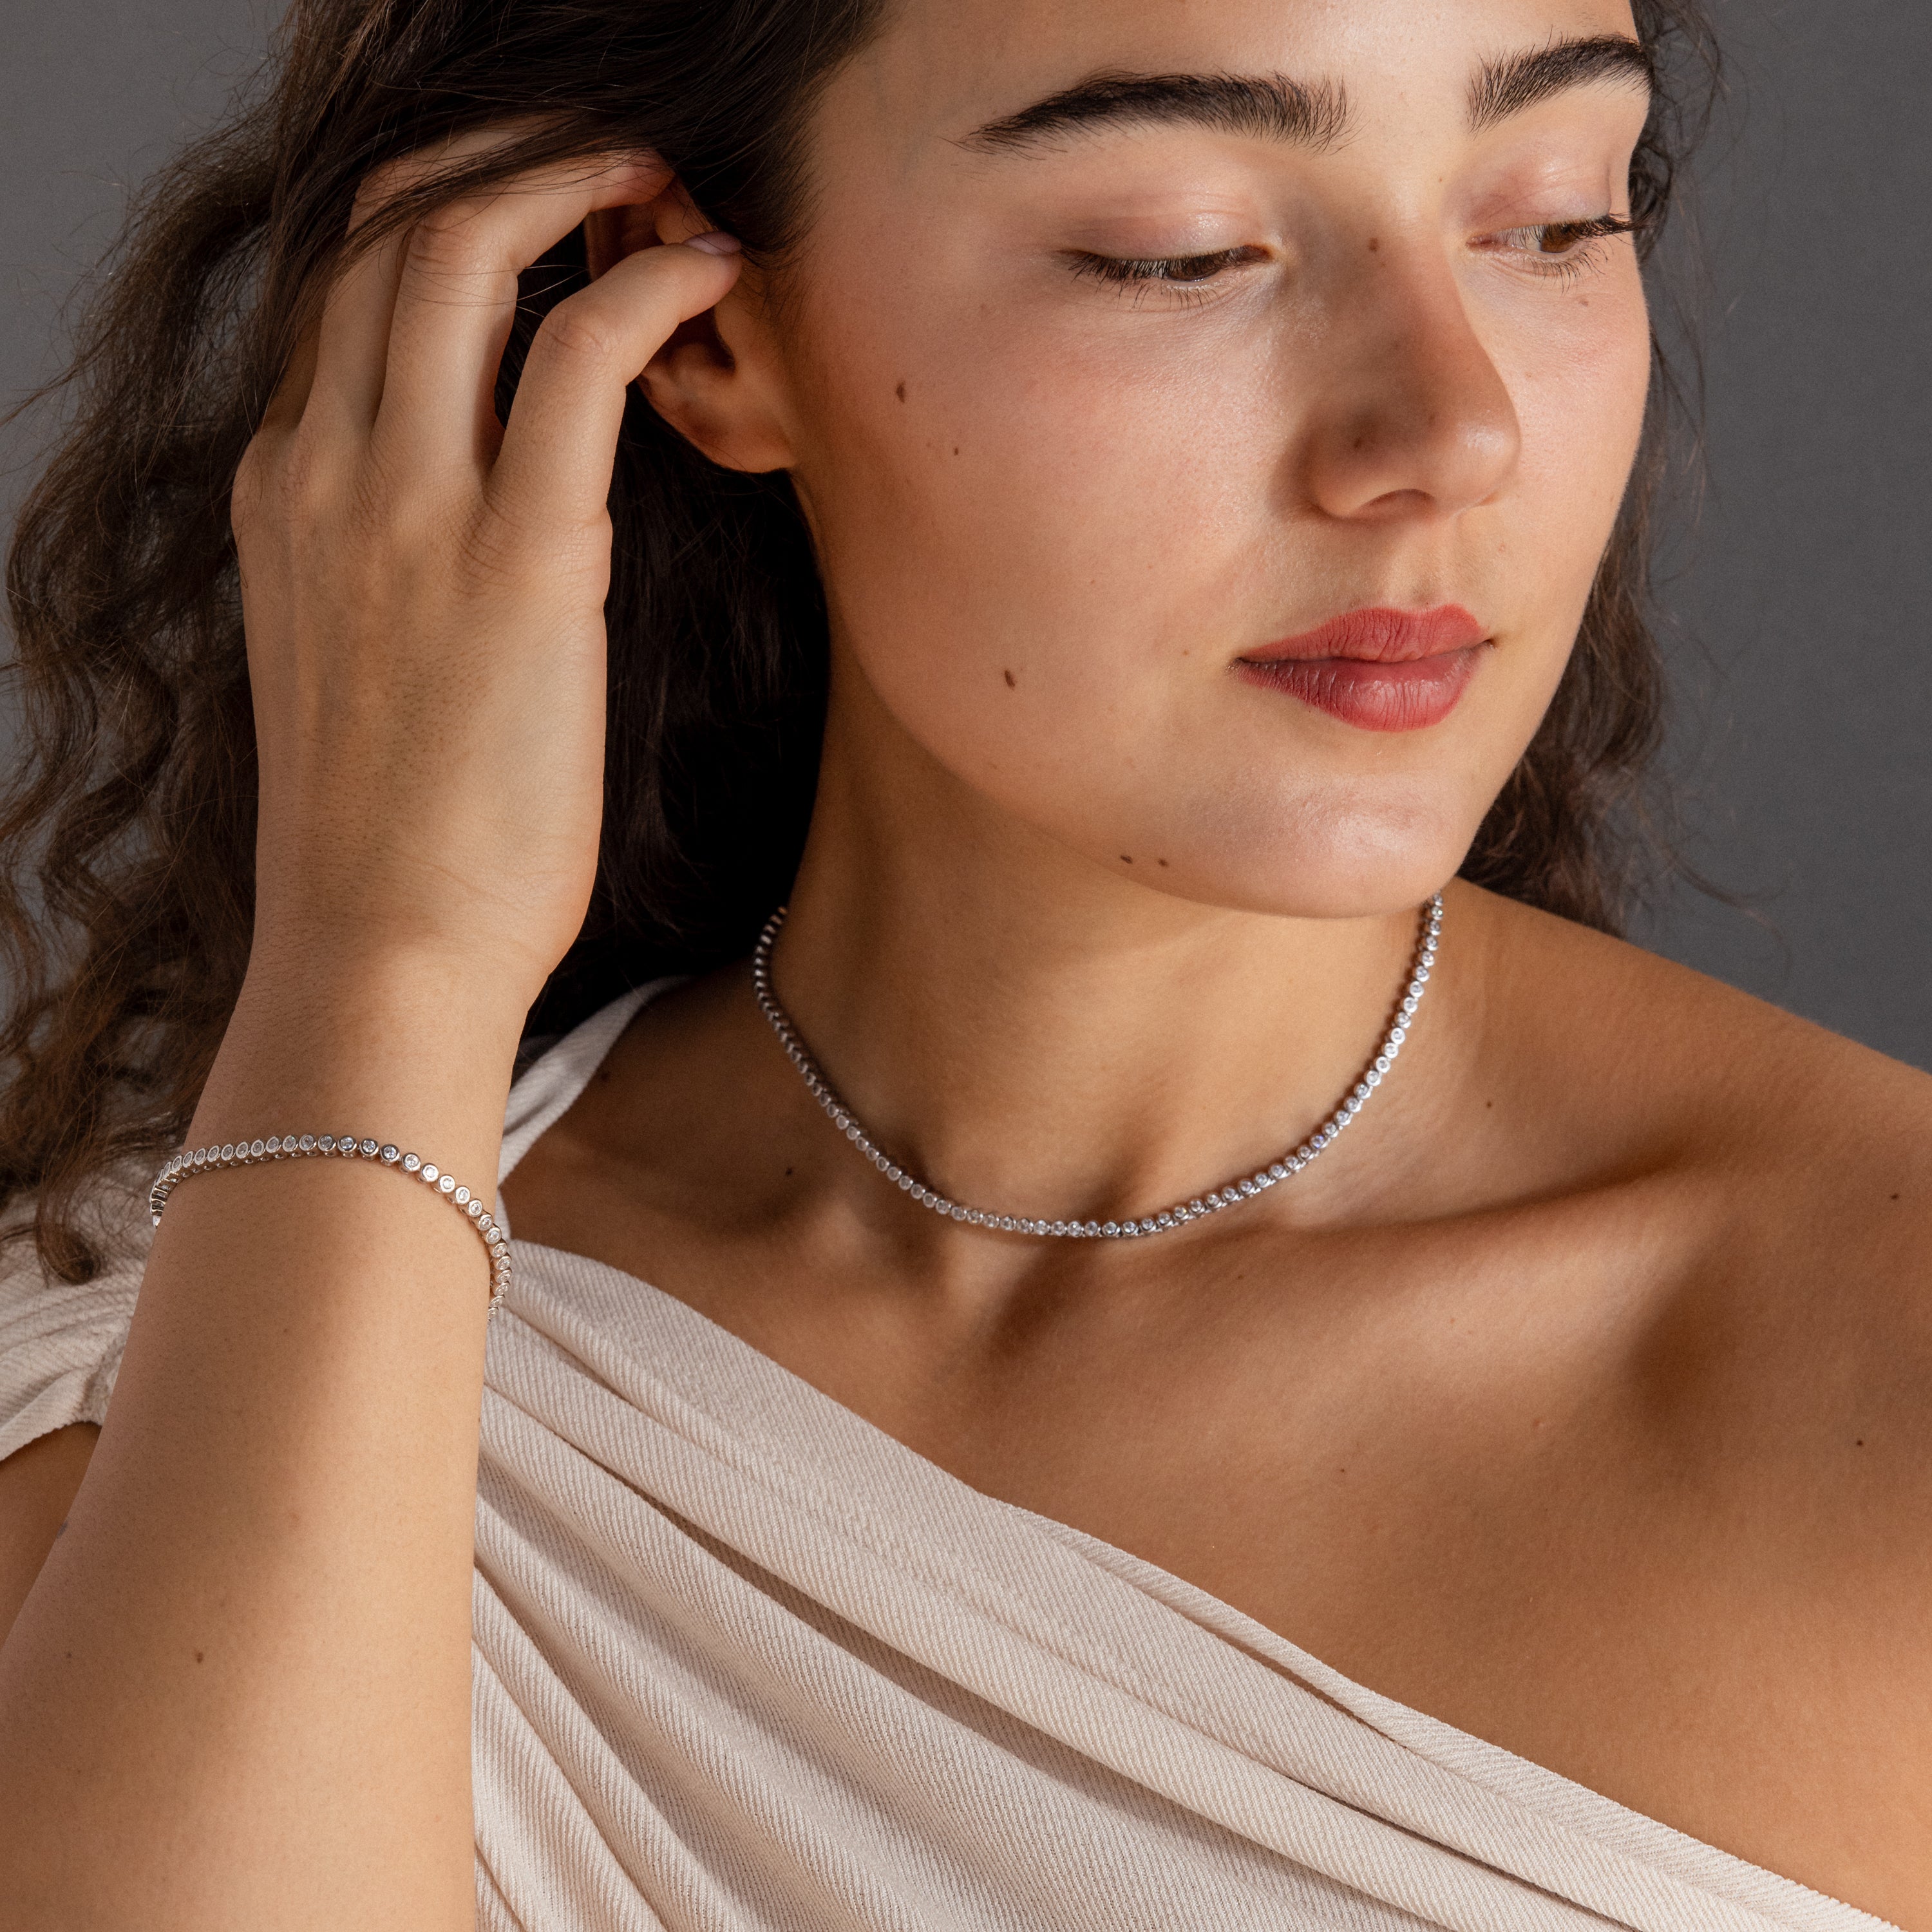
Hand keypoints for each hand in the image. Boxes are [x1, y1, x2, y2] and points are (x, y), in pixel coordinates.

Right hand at [230, 137, 742, 1018]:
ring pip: (465, 250)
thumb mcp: (353, 663)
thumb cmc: (389, 836)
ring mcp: (406, 506)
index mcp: (281, 494)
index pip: (343, 293)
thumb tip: (475, 512)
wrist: (378, 951)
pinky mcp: (516, 558)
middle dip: (503, 159)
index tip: (536, 207)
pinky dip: (645, 284)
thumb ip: (384, 559)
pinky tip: (704, 272)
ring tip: (663, 182)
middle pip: (392, 231)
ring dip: (573, 181)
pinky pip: (576, 355)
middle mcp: (323, 471)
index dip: (443, 215)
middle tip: (606, 159)